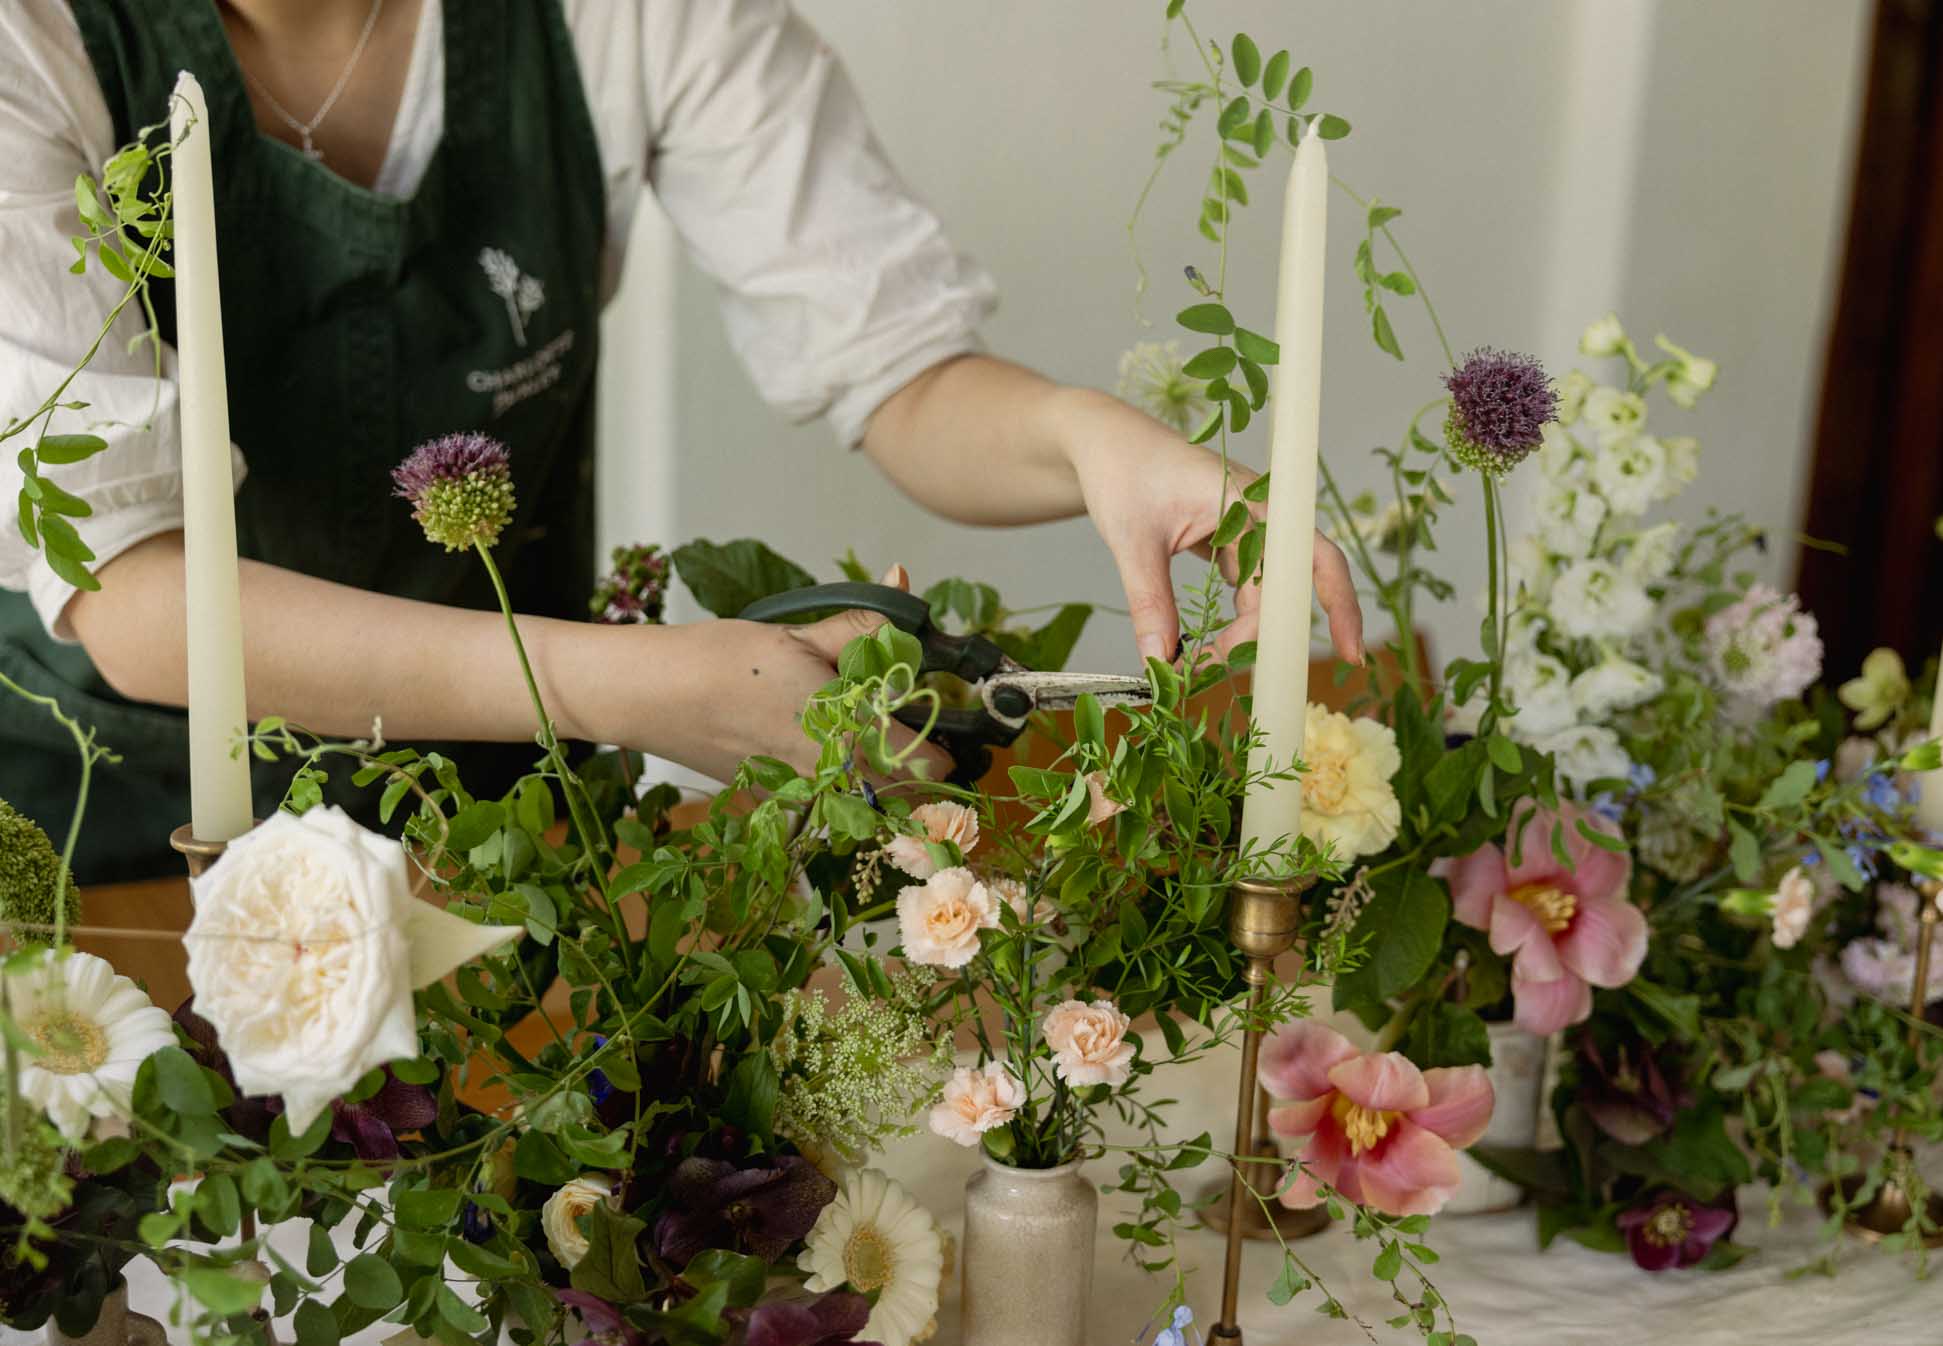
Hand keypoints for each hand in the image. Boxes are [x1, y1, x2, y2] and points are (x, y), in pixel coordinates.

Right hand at [634, 566, 952, 783]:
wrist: (649, 695)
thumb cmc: (721, 663)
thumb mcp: (802, 635)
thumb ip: (864, 626)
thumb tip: (902, 586)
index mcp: (850, 739)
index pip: (934, 768)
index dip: (945, 744)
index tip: (935, 716)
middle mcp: (832, 781)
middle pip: (909, 795)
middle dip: (915, 763)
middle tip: (900, 720)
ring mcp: (802, 797)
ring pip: (868, 801)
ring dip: (877, 773)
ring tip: (856, 728)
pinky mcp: (774, 800)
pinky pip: (826, 798)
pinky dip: (833, 776)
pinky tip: (809, 736)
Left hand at [1057, 389, 1363, 665]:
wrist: (1103, 441)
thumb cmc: (1122, 471)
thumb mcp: (1133, 541)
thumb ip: (1150, 602)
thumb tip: (1160, 661)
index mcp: (1252, 500)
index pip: (1314, 557)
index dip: (1341, 604)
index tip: (1348, 653)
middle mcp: (1261, 513)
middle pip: (1284, 588)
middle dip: (1263, 638)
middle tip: (1219, 674)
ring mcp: (1247, 527)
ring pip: (1262, 594)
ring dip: (1240, 633)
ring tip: (1202, 665)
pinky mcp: (1230, 539)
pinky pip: (1244, 587)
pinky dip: (1229, 619)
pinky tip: (1208, 644)